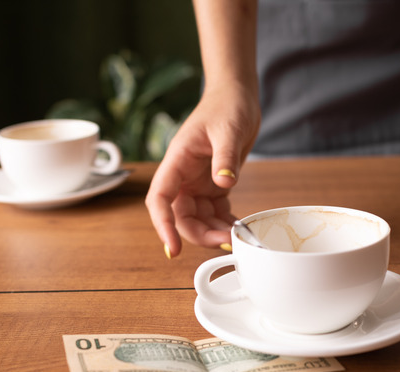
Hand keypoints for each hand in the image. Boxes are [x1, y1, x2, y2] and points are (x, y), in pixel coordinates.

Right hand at [145, 83, 259, 257]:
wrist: (236, 97)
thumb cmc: (227, 106)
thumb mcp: (228, 129)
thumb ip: (225, 157)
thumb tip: (224, 183)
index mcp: (177, 161)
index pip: (160, 199)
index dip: (163, 225)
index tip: (173, 247)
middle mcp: (183, 176)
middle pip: (180, 216)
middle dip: (199, 234)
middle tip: (225, 242)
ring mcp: (197, 183)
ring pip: (198, 219)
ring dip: (214, 232)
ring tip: (238, 237)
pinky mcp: (214, 185)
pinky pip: (215, 213)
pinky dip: (225, 223)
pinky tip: (239, 228)